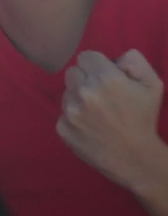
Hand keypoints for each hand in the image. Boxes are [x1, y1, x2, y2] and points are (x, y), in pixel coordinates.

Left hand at [58, 49, 166, 191]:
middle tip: (101, 94)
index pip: (86, 57)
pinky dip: (73, 117)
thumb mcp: (152, 85)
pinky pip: (62, 112)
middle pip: (73, 72)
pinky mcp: (62, 127)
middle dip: (85, 79)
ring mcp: (70, 111)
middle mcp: (84, 92)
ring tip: (97, 112)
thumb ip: (135, 61)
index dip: (97, 66)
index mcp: (106, 79)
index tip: (105, 77)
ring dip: (78, 97)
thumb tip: (115, 58)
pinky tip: (89, 125)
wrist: (135, 158)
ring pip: (66, 92)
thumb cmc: (144, 119)